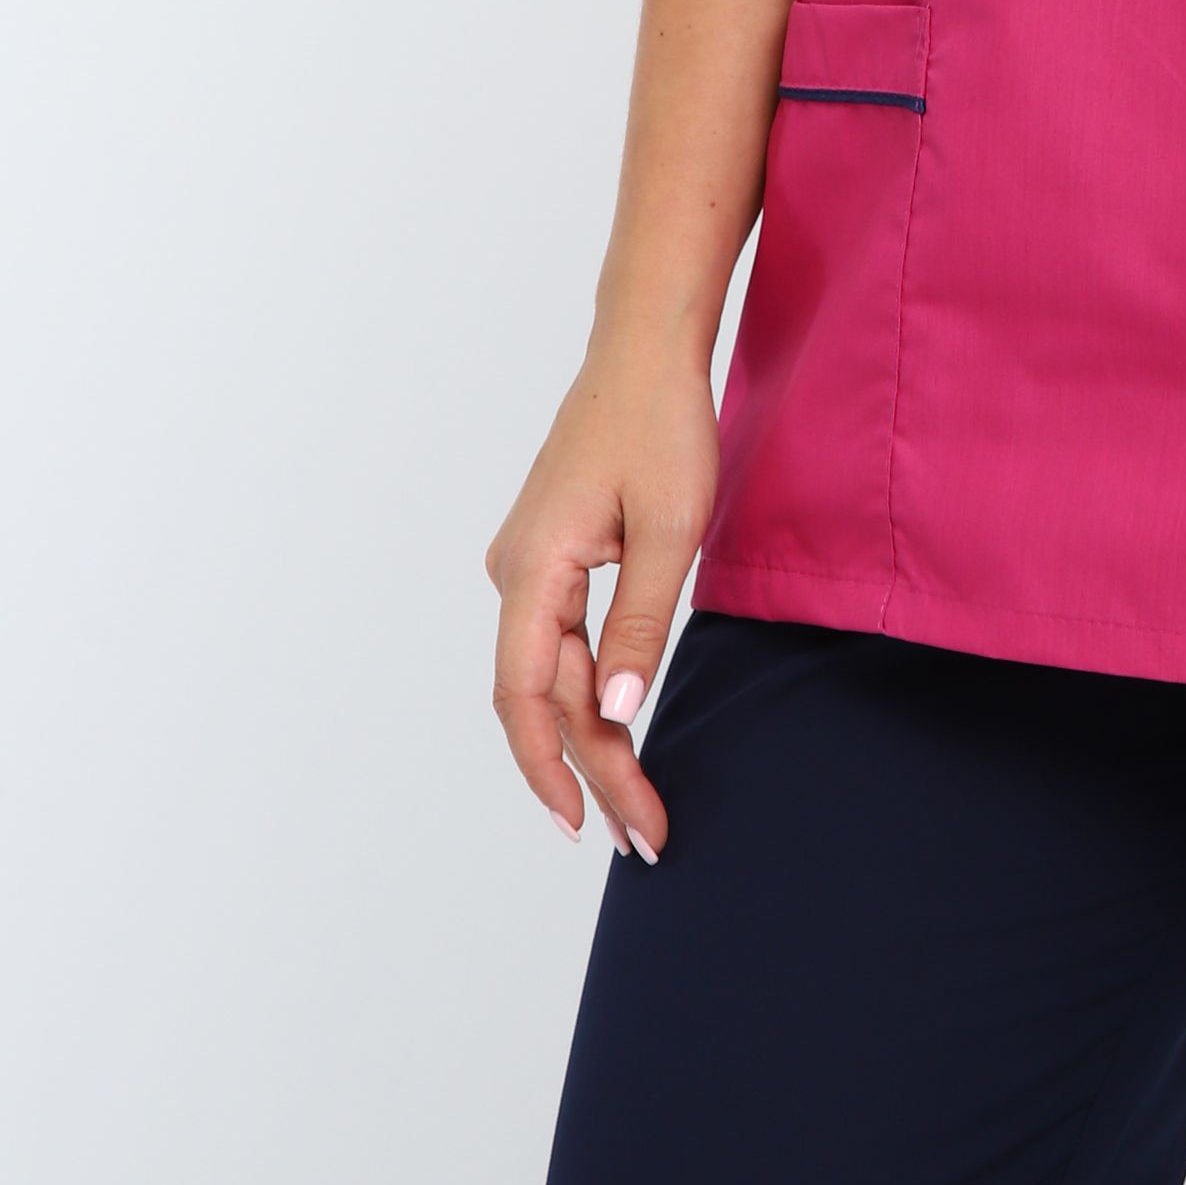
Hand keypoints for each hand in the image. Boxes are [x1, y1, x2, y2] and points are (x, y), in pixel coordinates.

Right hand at [485, 333, 716, 861]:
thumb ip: (641, 625)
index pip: (526, 696)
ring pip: (557, 674)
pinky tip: (619, 734)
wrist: (647, 348)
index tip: (584, 827)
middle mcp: (516, 573)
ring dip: (595, 739)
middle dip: (593, 771)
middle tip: (644, 836)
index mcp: (532, 569)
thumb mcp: (669, 529)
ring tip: (637, 807)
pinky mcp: (555, 556)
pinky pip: (565, 641)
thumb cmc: (661, 424)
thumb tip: (615, 717)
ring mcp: (531, 565)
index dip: (550, 769)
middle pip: (546, 695)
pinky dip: (594, 692)